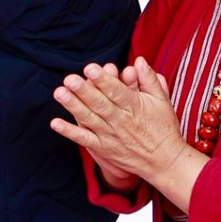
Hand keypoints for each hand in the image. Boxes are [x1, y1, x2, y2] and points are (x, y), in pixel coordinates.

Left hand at [51, 57, 193, 178]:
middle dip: (84, 91)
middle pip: (100, 104)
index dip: (103, 80)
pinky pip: (84, 139)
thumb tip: (140, 60)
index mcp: (135, 106)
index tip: (90, 68)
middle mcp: (121, 121)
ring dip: (73, 106)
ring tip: (59, 93)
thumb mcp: (162, 101)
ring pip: (89, 119)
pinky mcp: (104, 148)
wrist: (164, 161)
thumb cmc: (163, 127)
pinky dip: (70, 132)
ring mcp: (110, 135)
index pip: (117, 91)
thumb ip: (150, 80)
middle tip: (70, 79)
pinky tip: (55, 122)